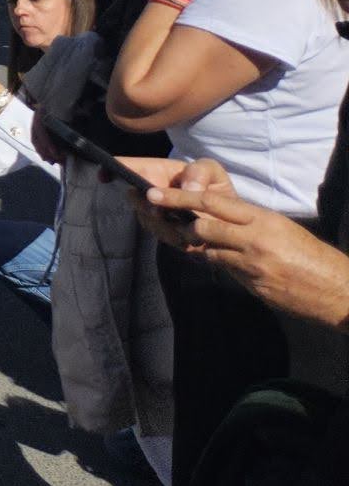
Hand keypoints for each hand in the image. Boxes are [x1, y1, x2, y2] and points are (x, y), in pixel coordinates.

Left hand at [144, 159, 348, 325]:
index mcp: (262, 220)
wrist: (338, 290)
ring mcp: (253, 266)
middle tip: (175, 225)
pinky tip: (237, 267)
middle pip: (203, 228)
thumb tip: (219, 219)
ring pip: (211, 253)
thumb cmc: (311, 255)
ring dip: (204, 249)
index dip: (180, 198)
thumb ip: (250, 222)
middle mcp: (255, 241)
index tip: (155, 195)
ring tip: (208, 245)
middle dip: (185, 227)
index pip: (212, 203)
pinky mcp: (254, 287)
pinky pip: (228, 273)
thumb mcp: (282, 228)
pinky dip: (225, 267)